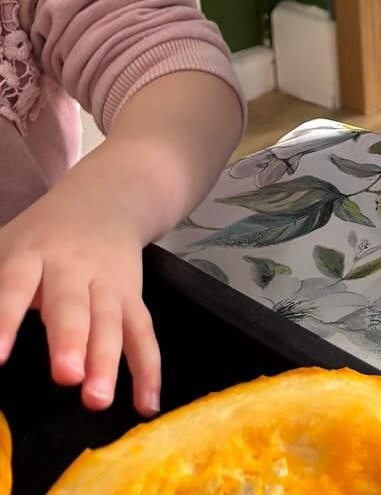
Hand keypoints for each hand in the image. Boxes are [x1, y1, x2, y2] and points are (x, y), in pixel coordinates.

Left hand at [0, 187, 159, 414]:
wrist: (106, 197)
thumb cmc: (40, 236)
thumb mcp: (4, 245)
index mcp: (31, 256)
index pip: (17, 287)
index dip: (7, 318)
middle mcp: (73, 268)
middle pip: (72, 305)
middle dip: (71, 340)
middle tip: (65, 376)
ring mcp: (107, 282)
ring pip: (110, 320)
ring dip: (107, 359)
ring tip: (98, 399)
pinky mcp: (133, 297)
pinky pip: (143, 331)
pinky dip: (148, 367)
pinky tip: (146, 402)